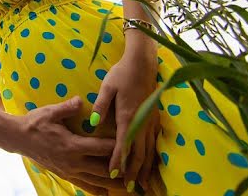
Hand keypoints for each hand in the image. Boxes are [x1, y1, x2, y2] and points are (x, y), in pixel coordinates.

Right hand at [17, 97, 123, 195]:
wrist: (17, 138)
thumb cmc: (35, 123)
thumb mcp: (50, 112)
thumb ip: (68, 107)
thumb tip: (81, 100)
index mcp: (72, 145)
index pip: (101, 148)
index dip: (118, 146)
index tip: (131, 143)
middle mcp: (73, 162)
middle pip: (104, 169)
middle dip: (121, 168)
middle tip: (137, 166)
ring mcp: (69, 171)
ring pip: (97, 181)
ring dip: (113, 182)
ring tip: (129, 183)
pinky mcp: (65, 175)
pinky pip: (85, 186)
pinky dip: (98, 189)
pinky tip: (107, 191)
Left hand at [90, 49, 159, 192]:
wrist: (142, 64)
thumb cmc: (122, 74)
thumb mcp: (107, 86)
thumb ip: (101, 105)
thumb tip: (93, 122)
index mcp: (128, 115)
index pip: (123, 144)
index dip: (119, 161)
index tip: (114, 175)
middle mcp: (141, 121)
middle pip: (140, 152)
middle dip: (134, 171)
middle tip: (128, 187)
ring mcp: (150, 120)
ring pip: (150, 150)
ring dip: (145, 167)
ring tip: (140, 182)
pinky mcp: (154, 118)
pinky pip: (154, 142)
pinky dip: (152, 156)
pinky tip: (149, 164)